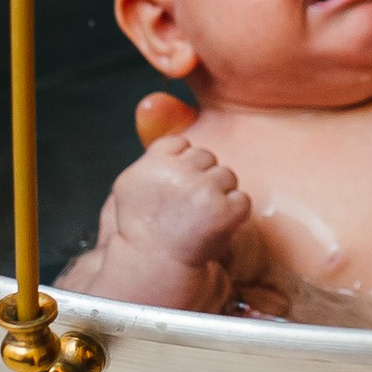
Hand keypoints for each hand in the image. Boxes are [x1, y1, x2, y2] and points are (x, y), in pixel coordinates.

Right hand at [68, 132, 258, 312]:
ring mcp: (202, 190)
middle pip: (207, 158)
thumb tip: (153, 102)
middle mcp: (177, 172)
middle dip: (202, 180)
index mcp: (154, 162)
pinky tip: (213, 230)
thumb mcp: (131, 183)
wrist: (154, 269)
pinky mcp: (224, 209)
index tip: (173, 193)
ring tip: (199, 221)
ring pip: (227, 177)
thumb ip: (150, 145)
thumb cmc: (143, 231)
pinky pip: (241, 201)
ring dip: (219, 197)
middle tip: (187, 211)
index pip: (182, 144)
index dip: (182, 169)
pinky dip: (233, 217)